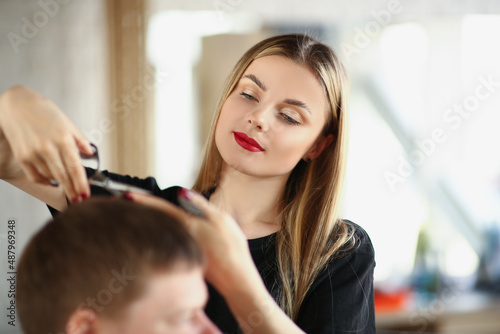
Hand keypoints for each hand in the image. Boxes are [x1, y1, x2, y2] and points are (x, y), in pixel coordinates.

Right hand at [0, 86, 93, 201]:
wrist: (17, 105)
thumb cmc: (44, 112)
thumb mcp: (67, 123)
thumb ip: (80, 140)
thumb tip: (90, 153)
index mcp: (62, 139)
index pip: (75, 167)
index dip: (81, 184)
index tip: (85, 194)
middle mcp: (47, 148)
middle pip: (63, 176)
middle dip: (72, 190)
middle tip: (79, 199)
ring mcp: (33, 153)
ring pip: (50, 177)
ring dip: (60, 184)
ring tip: (67, 187)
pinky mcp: (23, 157)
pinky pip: (35, 176)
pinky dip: (45, 181)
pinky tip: (52, 181)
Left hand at [129, 190, 259, 295]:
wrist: (235, 280)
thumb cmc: (232, 250)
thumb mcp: (221, 219)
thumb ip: (201, 205)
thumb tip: (182, 192)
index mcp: (187, 225)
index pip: (160, 208)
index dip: (142, 200)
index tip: (125, 194)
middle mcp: (180, 237)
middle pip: (156, 220)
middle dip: (139, 210)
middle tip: (121, 201)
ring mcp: (181, 248)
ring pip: (161, 230)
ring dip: (148, 221)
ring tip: (136, 213)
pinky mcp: (185, 256)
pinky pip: (169, 239)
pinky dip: (159, 232)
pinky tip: (158, 230)